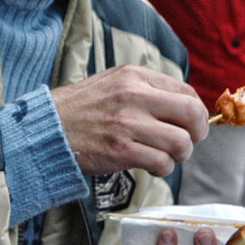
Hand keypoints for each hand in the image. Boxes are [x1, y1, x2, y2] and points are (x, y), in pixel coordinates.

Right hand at [51, 64, 207, 177]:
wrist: (47, 129)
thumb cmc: (80, 109)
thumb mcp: (113, 82)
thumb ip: (146, 89)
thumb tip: (182, 105)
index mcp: (134, 75)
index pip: (186, 91)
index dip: (195, 112)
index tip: (189, 124)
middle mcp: (134, 95)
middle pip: (191, 113)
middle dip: (197, 132)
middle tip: (188, 141)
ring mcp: (127, 123)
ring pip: (181, 142)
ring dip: (180, 154)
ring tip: (166, 155)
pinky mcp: (120, 150)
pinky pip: (162, 162)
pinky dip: (162, 169)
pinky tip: (151, 166)